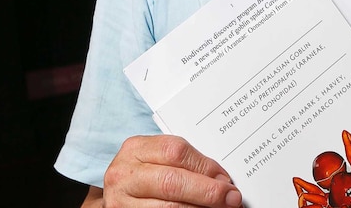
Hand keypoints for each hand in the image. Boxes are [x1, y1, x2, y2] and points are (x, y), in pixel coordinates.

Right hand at [94, 134, 242, 207]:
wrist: (119, 195)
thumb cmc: (144, 173)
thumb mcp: (155, 158)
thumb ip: (183, 162)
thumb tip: (221, 178)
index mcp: (135, 149)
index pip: (176, 151)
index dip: (205, 166)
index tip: (226, 178)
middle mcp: (124, 175)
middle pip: (173, 182)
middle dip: (207, 191)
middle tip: (232, 198)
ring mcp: (121, 201)